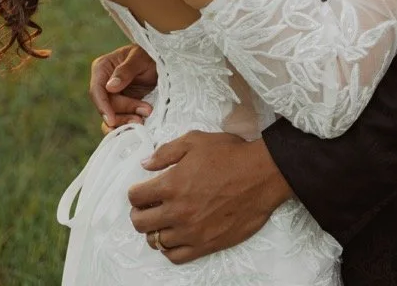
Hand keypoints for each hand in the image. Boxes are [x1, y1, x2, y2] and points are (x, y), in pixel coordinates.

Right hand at [89, 44, 156, 131]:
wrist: (160, 64)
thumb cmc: (149, 55)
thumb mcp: (140, 58)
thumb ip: (125, 71)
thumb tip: (109, 87)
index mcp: (102, 68)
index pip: (96, 90)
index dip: (103, 106)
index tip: (112, 119)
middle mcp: (103, 84)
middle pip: (106, 106)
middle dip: (125, 111)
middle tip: (147, 111)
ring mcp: (112, 98)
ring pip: (112, 117)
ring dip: (126, 121)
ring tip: (144, 120)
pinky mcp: (121, 108)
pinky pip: (118, 121)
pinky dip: (126, 127)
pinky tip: (136, 129)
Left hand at [127, 132, 292, 263]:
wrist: (261, 176)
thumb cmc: (230, 155)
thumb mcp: (195, 141)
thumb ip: (165, 152)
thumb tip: (145, 164)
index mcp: (171, 184)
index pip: (136, 197)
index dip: (135, 192)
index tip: (140, 190)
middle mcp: (177, 211)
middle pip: (140, 223)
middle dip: (138, 213)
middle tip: (146, 207)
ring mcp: (191, 231)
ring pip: (156, 242)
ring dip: (153, 231)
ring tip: (160, 221)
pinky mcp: (205, 245)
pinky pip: (175, 256)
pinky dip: (169, 249)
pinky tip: (174, 236)